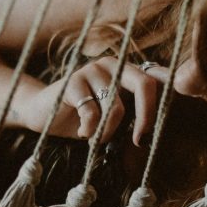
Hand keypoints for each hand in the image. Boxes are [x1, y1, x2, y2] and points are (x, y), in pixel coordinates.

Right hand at [16, 57, 169, 145]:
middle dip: (147, 117)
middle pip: (144, 85)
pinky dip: (89, 131)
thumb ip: (134, 113)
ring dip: (108, 131)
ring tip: (96, 137)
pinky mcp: (73, 81)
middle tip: (140, 142)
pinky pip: (92, 113)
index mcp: (127, 70)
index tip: (163, 127)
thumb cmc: (82, 116)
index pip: (157, 79)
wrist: (41, 112)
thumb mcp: (113, 114)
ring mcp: (92, 69)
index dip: (165, 102)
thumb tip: (160, 130)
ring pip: (116, 107)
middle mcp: (113, 64)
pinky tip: (82, 132)